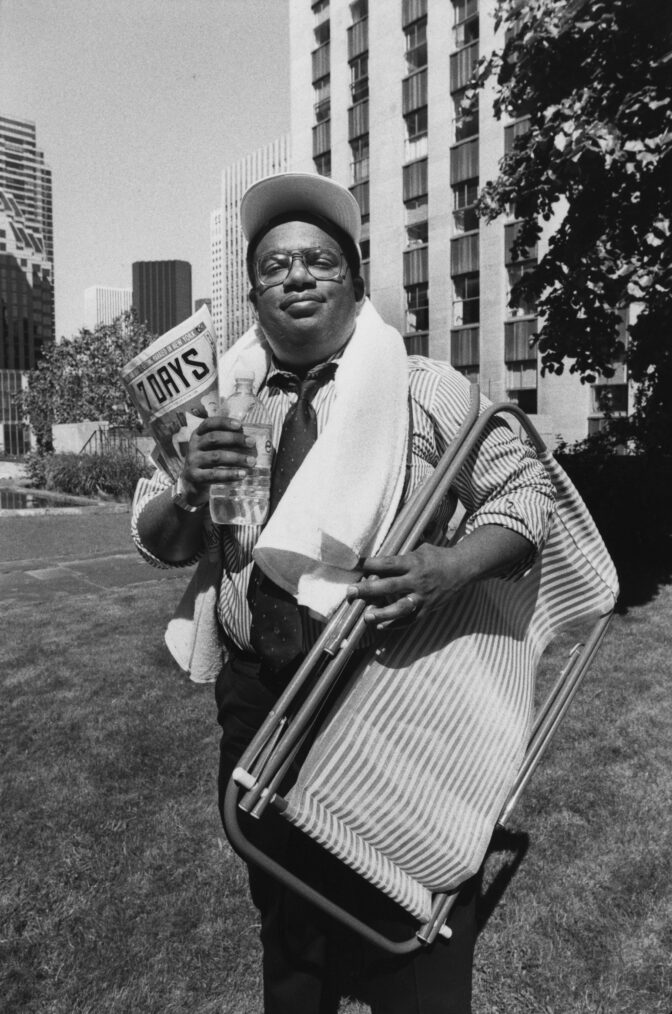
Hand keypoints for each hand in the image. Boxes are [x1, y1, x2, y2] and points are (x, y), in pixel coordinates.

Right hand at [180, 415, 257, 506]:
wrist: (193, 483)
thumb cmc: (209, 461)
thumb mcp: (212, 448)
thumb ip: (226, 441)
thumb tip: (250, 439)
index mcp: (198, 435)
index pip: (209, 423)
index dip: (224, 422)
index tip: (240, 425)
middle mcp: (193, 446)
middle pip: (214, 438)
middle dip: (235, 439)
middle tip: (252, 443)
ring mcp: (192, 461)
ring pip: (216, 456)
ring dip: (237, 458)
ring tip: (252, 461)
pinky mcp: (194, 476)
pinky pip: (214, 475)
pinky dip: (230, 474)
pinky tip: (242, 474)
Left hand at [346, 543, 466, 629]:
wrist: (463, 569)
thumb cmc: (436, 557)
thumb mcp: (419, 550)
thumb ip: (400, 557)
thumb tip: (375, 561)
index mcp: (414, 563)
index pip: (389, 563)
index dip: (371, 564)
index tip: (354, 565)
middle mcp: (417, 580)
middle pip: (390, 586)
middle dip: (369, 589)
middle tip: (351, 592)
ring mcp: (423, 597)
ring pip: (401, 607)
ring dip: (382, 613)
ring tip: (367, 616)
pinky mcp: (427, 609)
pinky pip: (410, 620)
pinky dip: (395, 625)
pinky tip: (381, 626)